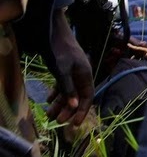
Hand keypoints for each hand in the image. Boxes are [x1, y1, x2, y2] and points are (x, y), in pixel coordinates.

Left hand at [46, 9, 92, 126]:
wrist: (54, 32)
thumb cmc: (60, 50)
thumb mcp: (63, 70)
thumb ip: (68, 88)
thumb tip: (75, 106)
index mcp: (85, 74)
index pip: (88, 96)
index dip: (83, 111)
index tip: (75, 124)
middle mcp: (81, 74)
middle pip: (77, 96)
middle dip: (68, 110)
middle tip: (57, 121)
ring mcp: (73, 71)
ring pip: (69, 92)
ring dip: (60, 104)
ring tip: (50, 114)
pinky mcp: (64, 69)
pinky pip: (63, 85)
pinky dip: (56, 93)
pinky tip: (48, 100)